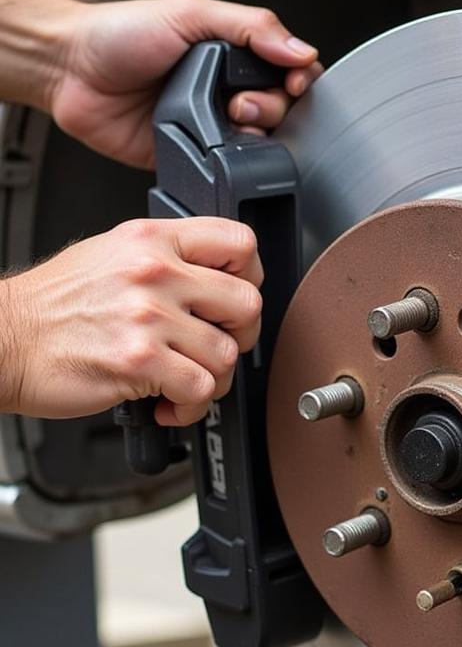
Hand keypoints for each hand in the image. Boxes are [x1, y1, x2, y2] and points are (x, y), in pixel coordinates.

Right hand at [0, 218, 262, 425]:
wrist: (1, 339)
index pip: (239, 242)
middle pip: (247, 302)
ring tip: (185, 380)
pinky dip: (192, 406)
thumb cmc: (52, 305)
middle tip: (216, 345)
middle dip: (240, 335)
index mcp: (152, 240)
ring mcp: (148, 316)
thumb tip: (217, 279)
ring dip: (213, 378)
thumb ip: (167, 259)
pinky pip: (201, 389)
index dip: (251, 275)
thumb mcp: (111, 254)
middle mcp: (155, 272)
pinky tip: (170, 403)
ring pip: (227, 353)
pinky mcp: (139, 359)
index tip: (236, 298)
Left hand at [48, 0, 322, 167]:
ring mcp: (214, 123)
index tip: (293, 81)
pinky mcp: (197, 153)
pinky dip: (234, 161)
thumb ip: (249, 26)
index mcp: (232, 52)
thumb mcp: (189, 13)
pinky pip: (230, 166)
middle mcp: (227, 88)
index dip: (300, 77)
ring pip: (263, 139)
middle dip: (272, 106)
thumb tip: (300, 48)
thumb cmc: (117, 34)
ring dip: (256, 134)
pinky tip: (221, 146)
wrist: (69, 71)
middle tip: (241, 101)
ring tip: (228, 119)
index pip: (289, 66)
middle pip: (283, 107)